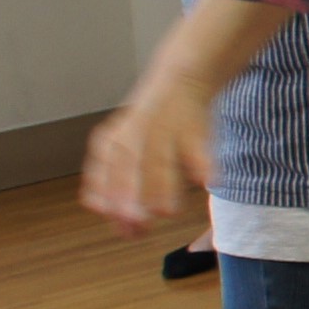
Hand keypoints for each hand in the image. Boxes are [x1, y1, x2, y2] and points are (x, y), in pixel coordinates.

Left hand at [78, 91, 216, 237]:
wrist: (181, 78)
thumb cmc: (153, 126)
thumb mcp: (128, 151)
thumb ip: (123, 190)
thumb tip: (125, 231)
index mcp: (113, 141)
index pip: (103, 170)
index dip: (107, 195)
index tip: (116, 220)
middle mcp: (134, 131)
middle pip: (128, 163)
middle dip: (130, 192)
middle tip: (136, 221)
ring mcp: (164, 125)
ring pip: (160, 156)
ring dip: (163, 185)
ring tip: (168, 213)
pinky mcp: (194, 123)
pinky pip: (197, 144)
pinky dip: (202, 162)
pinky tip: (205, 182)